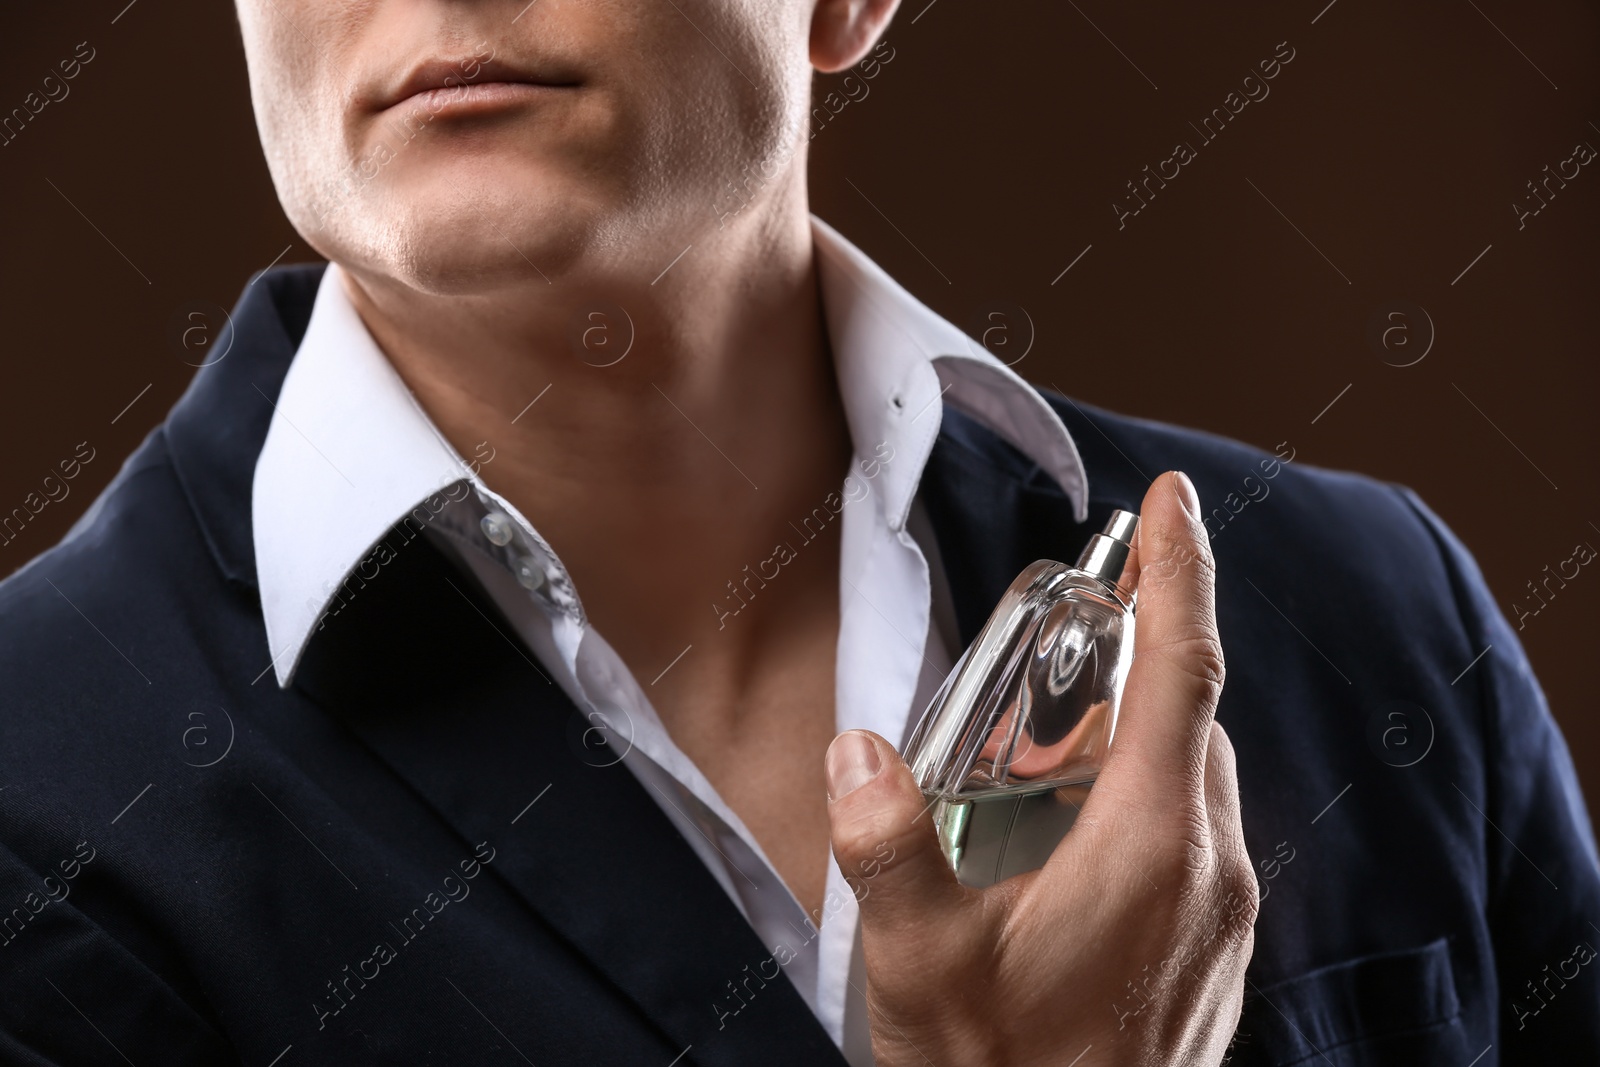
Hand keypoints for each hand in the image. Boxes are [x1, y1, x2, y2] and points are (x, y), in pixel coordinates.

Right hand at [825, 470, 1256, 1065]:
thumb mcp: (920, 963)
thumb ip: (885, 845)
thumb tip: (857, 752)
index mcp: (1155, 847)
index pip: (1183, 672)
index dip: (1181, 574)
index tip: (1175, 502)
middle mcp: (1210, 872)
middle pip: (1194, 719)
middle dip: (1148, 647)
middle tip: (1087, 612)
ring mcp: (1221, 921)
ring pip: (1198, 779)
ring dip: (1146, 727)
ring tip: (1063, 721)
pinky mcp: (1211, 958)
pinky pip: (1196, 838)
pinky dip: (1150, 793)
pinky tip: (1078, 826)